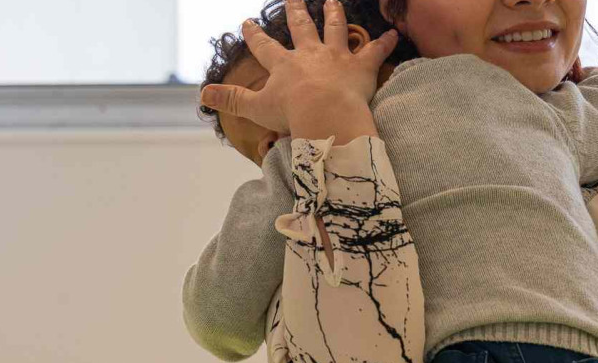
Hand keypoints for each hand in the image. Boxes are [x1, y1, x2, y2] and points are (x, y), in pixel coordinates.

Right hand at [199, 0, 396, 135]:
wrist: (326, 115)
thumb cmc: (292, 114)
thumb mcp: (256, 108)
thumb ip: (232, 100)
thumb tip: (202, 95)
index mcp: (283, 66)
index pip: (264, 47)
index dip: (255, 35)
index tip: (248, 23)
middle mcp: (309, 54)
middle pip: (301, 28)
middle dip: (296, 12)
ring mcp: (336, 57)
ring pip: (335, 29)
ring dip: (334, 14)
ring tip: (333, 1)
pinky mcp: (360, 67)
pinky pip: (375, 51)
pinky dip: (385, 43)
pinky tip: (394, 33)